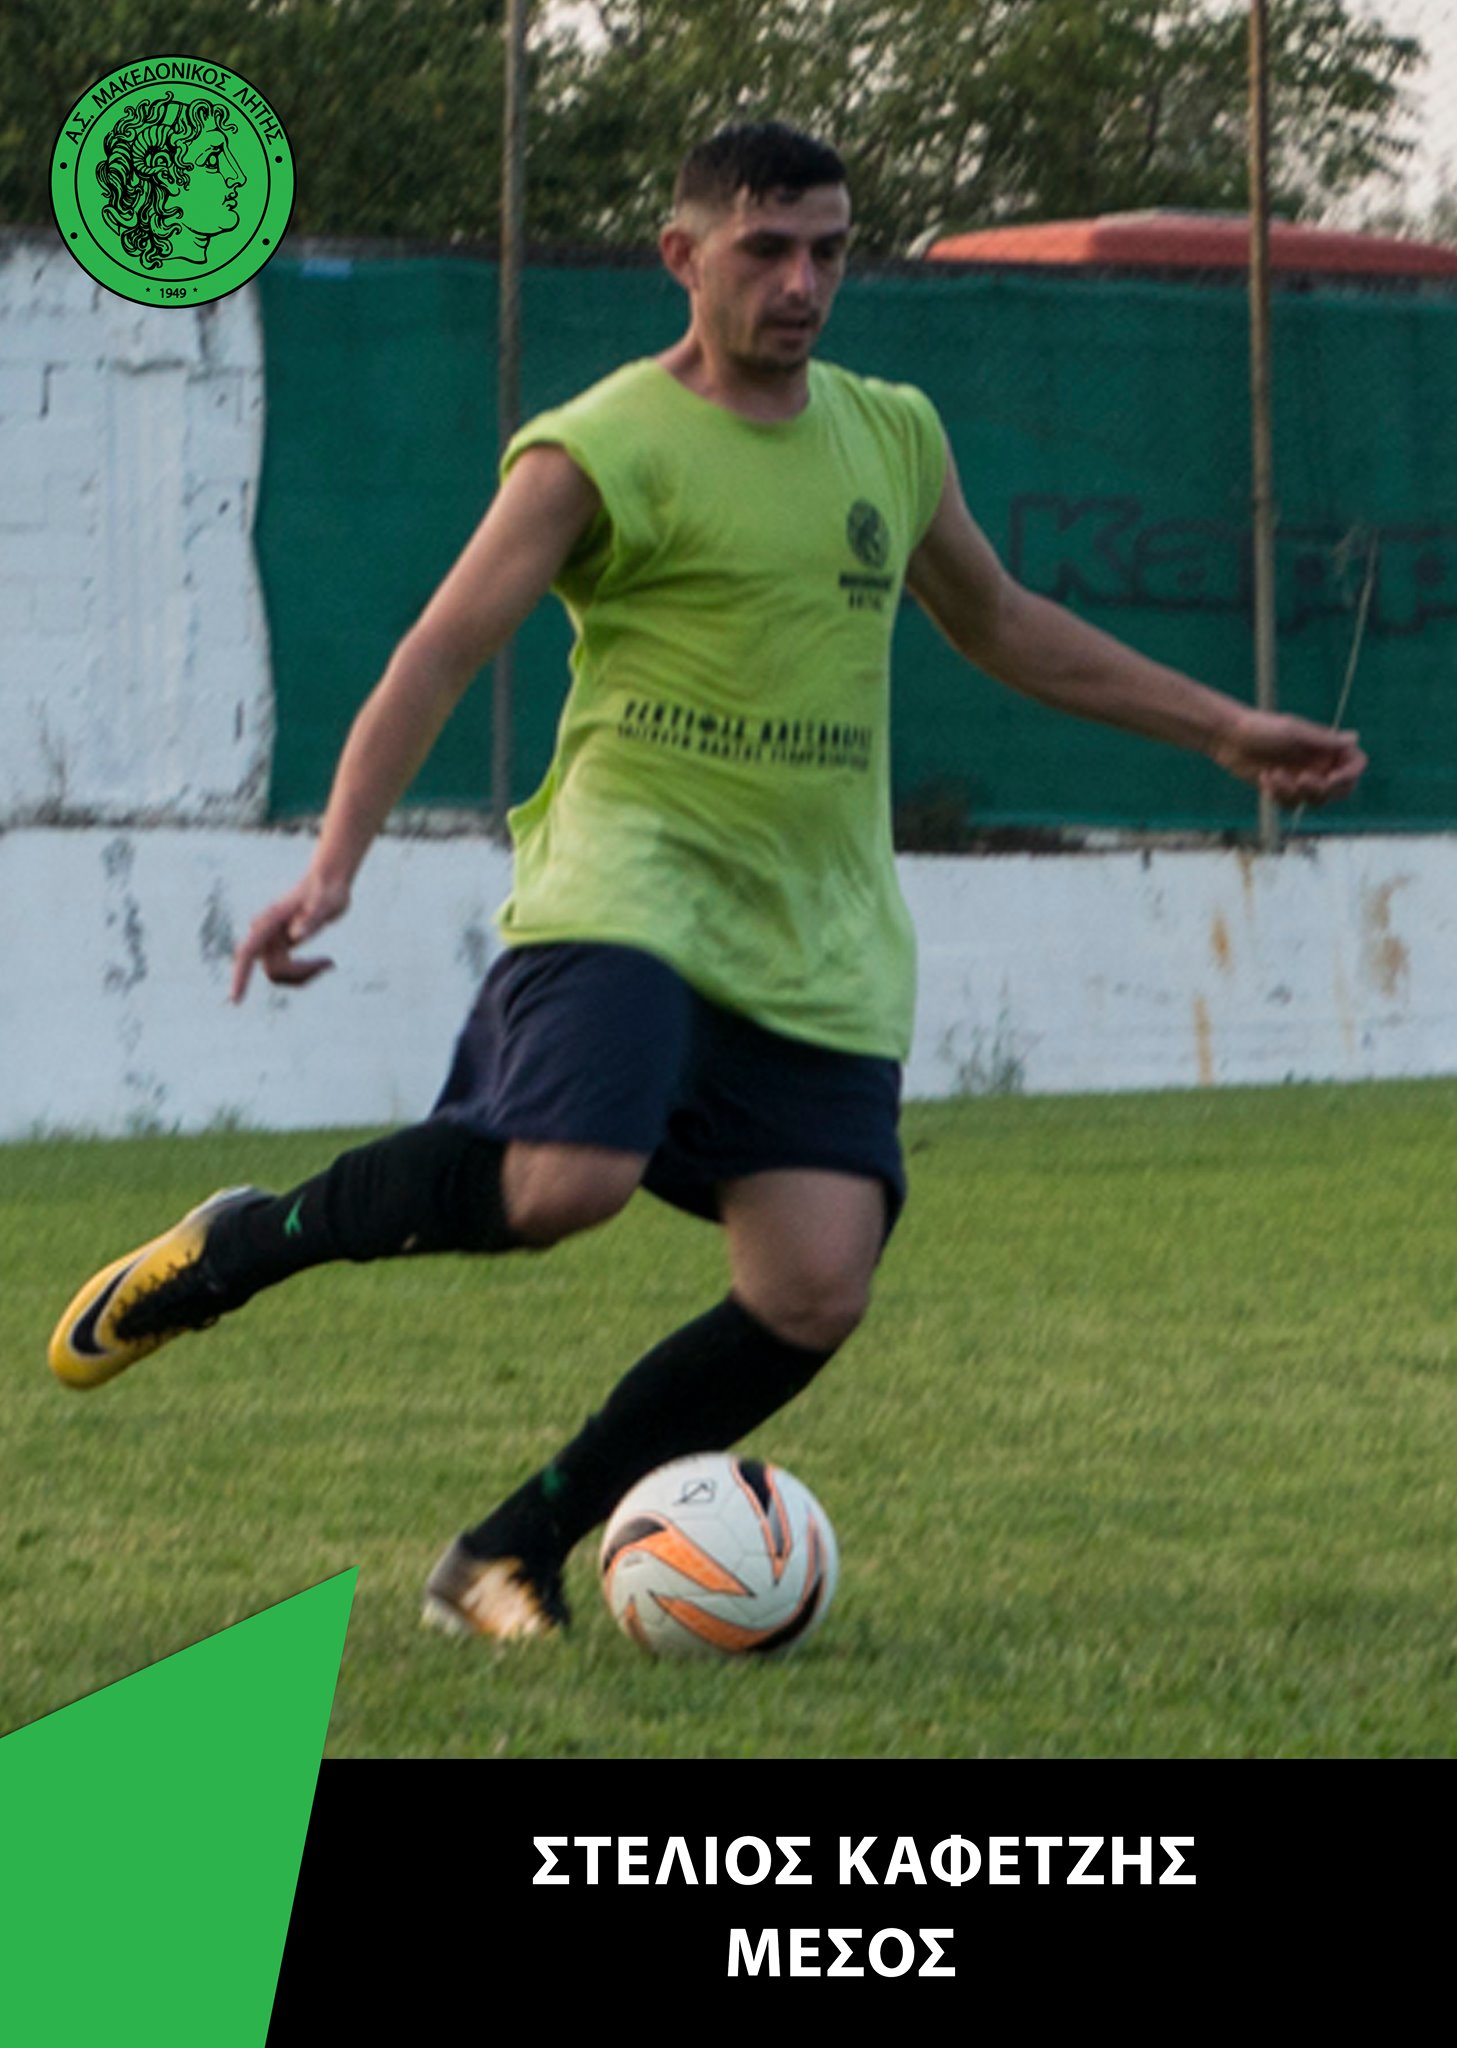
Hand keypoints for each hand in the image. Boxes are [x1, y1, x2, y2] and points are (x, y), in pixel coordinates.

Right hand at [230, 871, 350, 1002]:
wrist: (328, 880)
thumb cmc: (329, 890)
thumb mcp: (327, 904)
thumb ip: (313, 918)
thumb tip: (295, 937)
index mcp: (270, 922)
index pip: (247, 952)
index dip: (240, 976)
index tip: (236, 1000)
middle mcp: (265, 932)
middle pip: (273, 970)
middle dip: (299, 975)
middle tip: (329, 964)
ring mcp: (271, 940)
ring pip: (278, 973)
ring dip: (304, 974)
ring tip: (329, 963)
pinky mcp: (280, 945)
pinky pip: (286, 970)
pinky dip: (305, 971)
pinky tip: (326, 963)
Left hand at [1211, 709, 1366, 808]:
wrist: (1229, 737)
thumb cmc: (1262, 728)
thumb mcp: (1294, 732)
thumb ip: (1324, 740)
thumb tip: (1355, 738)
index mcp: (1326, 747)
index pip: (1355, 764)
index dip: (1349, 775)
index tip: (1331, 779)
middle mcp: (1319, 764)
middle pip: (1340, 790)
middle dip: (1320, 789)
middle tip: (1301, 780)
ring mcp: (1302, 778)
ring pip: (1314, 801)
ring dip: (1293, 792)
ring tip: (1272, 774)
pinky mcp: (1283, 789)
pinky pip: (1291, 804)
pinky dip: (1278, 794)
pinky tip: (1264, 778)